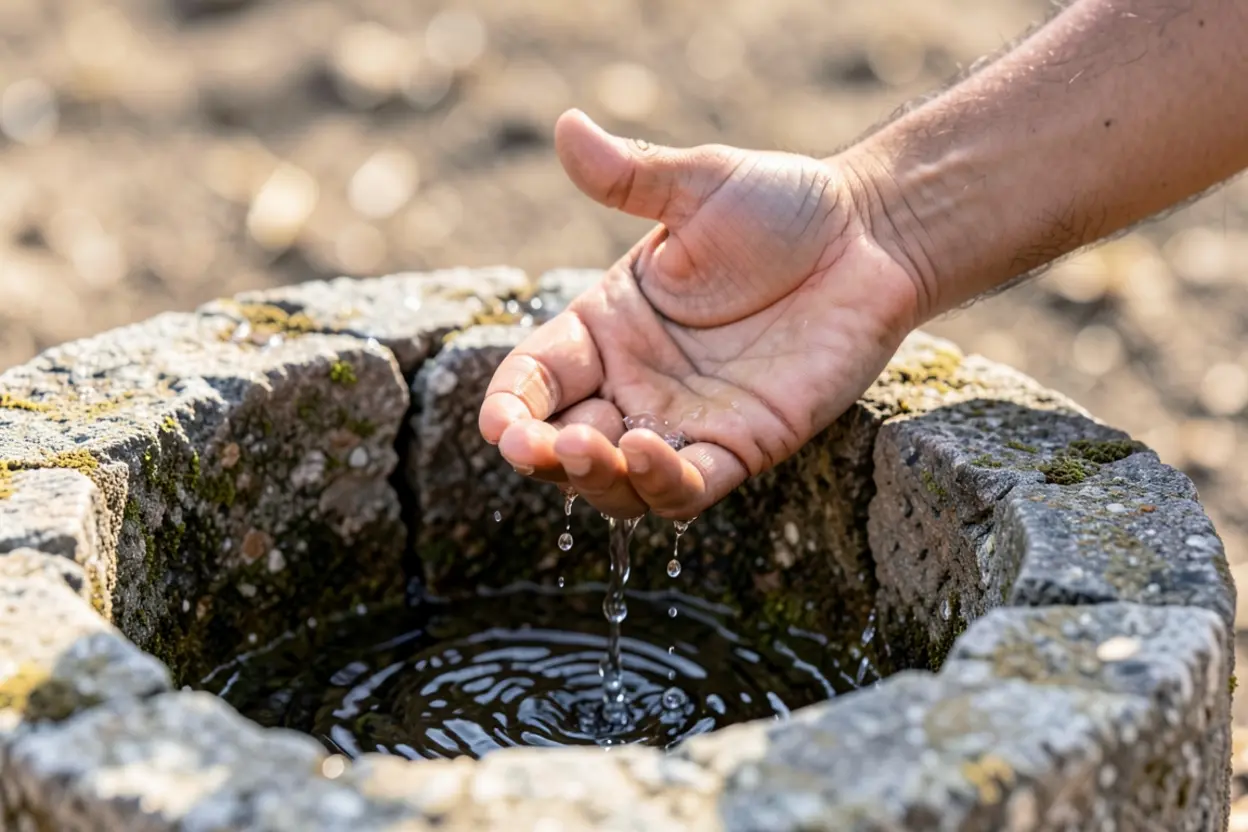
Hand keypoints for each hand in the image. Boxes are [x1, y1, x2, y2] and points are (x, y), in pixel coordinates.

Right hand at [478, 110, 921, 519]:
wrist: (870, 237)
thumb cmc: (782, 207)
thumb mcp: (698, 185)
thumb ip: (631, 175)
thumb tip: (567, 129)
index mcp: (607, 328)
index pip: (537, 379)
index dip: (511, 406)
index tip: (502, 423)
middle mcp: (635, 383)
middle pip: (565, 444)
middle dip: (542, 455)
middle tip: (540, 446)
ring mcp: (687, 421)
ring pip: (619, 484)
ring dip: (593, 479)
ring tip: (591, 448)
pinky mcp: (742, 446)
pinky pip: (690, 488)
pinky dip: (662, 484)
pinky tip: (652, 452)